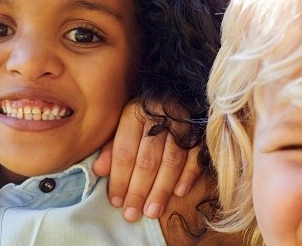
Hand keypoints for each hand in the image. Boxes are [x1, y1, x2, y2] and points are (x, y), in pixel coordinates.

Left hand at [94, 99, 203, 221]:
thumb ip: (112, 146)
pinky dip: (188, 175)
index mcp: (135, 113)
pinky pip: (196, 155)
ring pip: (171, 162)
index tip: (116, 201)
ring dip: (161, 190)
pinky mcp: (202, 130)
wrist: (182, 86)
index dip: (119, 179)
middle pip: (147, 160)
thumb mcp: (124, 120)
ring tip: (152, 212)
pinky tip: (179, 193)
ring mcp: (183, 124)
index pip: (125, 152)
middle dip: (139, 190)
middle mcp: (159, 118)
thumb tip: (98, 171)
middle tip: (132, 214)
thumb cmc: (146, 110)